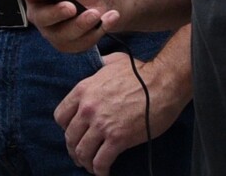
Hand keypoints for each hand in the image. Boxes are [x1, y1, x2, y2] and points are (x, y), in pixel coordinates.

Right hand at [4, 0, 119, 52]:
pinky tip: (110, 17)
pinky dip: (99, 29)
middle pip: (41, 17)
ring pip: (63, 34)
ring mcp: (54, 31)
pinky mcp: (69, 43)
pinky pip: (81, 42)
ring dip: (82, 24)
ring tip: (97, 12)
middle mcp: (40, 12)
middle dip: (56, 13)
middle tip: (71, 7)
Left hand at [55, 52, 185, 175]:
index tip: (76, 131)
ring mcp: (102, 124)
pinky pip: (100, 162)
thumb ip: (102, 64)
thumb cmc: (143, 72)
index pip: (60, 116)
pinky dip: (100, 171)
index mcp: (85, 89)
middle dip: (75, 148)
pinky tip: (105, 172)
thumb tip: (98, 63)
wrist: (165, 81)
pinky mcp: (117, 138)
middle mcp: (88, 108)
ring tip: (93, 165)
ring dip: (86, 162)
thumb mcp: (116, 61)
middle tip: (83, 153)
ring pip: (82, 152)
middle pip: (70, 137)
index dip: (66, 126)